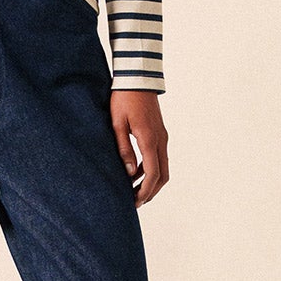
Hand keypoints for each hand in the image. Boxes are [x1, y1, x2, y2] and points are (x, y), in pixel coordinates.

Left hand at [111, 90, 168, 205]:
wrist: (137, 78)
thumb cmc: (123, 98)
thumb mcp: (117, 124)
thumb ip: (123, 149)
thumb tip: (128, 173)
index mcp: (149, 139)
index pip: (152, 173)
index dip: (145, 191)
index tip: (136, 202)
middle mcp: (160, 140)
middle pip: (162, 175)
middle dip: (151, 192)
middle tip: (135, 203)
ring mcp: (162, 136)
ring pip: (163, 167)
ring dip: (151, 182)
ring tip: (134, 191)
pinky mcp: (159, 133)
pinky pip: (159, 157)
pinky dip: (151, 170)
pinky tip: (135, 173)